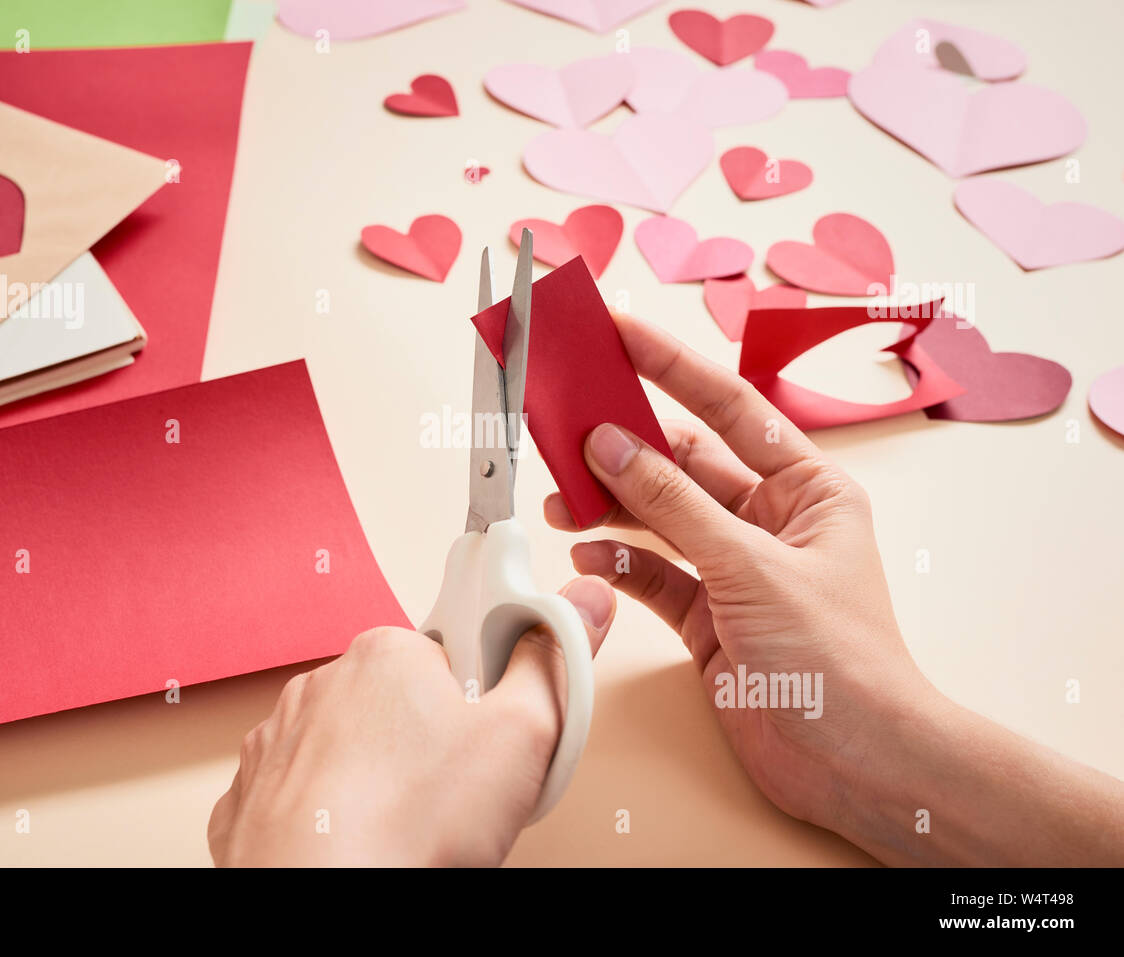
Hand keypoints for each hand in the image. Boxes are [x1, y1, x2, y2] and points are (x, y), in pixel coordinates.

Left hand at [208, 577, 614, 866]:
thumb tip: (583, 603)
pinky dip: (335, 813)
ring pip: (353, 748)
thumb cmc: (409, 826)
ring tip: (410, 826)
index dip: (485, 704)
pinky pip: (308, 791)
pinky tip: (363, 840)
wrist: (323, 897)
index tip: (492, 740)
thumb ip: (555, 661)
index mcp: (387, 653)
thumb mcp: (523, 734)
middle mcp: (324, 683)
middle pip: (403, 702)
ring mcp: (281, 739)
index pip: (453, 657)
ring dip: (382, 777)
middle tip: (460, 794)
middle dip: (434, 742)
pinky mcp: (254, 794)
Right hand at [551, 312, 1123, 865]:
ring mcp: (737, 571)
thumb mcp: (752, 566)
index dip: (673, 367)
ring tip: (563, 499)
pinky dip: (619, 565)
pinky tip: (587, 557)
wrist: (857, 764)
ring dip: (611, 509)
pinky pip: (653, 575)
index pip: (730, 409)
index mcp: (809, 489)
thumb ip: (675, 505)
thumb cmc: (841, 660)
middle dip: (627, 446)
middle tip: (570, 420)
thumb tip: (613, 446)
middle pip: (685, 465)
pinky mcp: (709, 619)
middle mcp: (771, 522)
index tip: (622, 333)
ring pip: (660, 520)